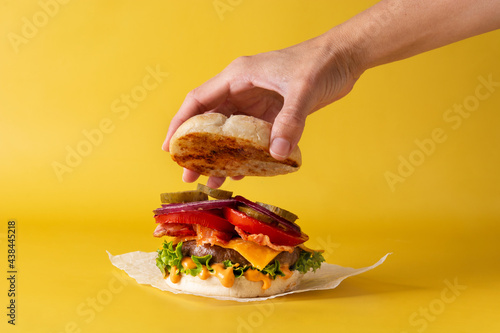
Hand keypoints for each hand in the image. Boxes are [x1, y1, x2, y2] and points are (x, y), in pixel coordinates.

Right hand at [163, 29, 362, 187]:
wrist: (343, 58)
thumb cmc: (320, 63)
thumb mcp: (303, 90)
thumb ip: (290, 121)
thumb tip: (277, 153)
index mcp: (238, 76)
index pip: (198, 101)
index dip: (180, 124)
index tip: (170, 148)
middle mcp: (241, 90)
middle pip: (210, 122)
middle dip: (197, 148)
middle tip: (189, 174)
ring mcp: (255, 103)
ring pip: (228, 133)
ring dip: (220, 156)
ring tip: (211, 181)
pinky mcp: (271, 113)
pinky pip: (250, 138)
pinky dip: (244, 154)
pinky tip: (241, 172)